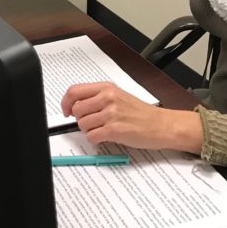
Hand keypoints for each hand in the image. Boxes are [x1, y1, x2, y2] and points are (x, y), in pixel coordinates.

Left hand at [61, 81, 202, 152]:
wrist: (161, 125)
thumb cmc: (141, 113)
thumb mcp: (118, 96)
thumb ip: (98, 97)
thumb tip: (75, 105)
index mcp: (107, 88)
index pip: (74, 91)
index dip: (66, 102)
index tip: (66, 110)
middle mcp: (108, 98)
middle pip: (76, 110)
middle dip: (80, 119)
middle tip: (91, 123)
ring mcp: (111, 114)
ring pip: (83, 124)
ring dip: (89, 130)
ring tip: (103, 129)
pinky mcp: (115, 130)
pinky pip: (92, 136)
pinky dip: (96, 139)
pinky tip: (106, 136)